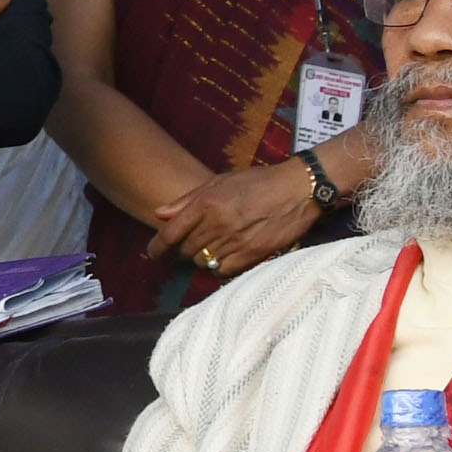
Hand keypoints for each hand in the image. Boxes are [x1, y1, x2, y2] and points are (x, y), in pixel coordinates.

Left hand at [148, 158, 321, 280]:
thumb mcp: (221, 181)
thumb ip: (189, 199)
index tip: (153, 253)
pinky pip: (223, 271)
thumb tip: (159, 214)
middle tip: (198, 240)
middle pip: (187, 250)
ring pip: (203, 261)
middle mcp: (218, 224)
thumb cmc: (259, 182)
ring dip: (205, 257)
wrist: (298, 189)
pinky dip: (220, 267)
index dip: (157, 247)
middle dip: (187, 248)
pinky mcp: (252, 254)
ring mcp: (235, 241)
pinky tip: (227, 257)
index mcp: (207, 203)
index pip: (171, 233)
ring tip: (218, 245)